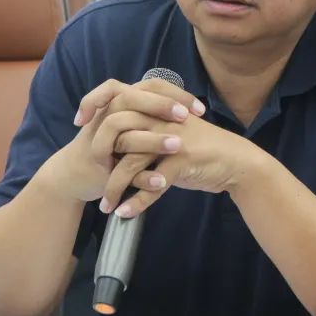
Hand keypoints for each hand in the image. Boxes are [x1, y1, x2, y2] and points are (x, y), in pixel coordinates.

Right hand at [46, 77, 204, 202]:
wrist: (73, 175)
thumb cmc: (109, 146)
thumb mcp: (128, 123)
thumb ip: (151, 112)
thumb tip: (186, 104)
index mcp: (119, 101)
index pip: (149, 86)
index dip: (176, 94)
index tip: (200, 109)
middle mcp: (106, 115)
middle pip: (131, 99)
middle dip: (161, 106)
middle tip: (186, 117)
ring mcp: (99, 139)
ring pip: (124, 132)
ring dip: (151, 139)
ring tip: (177, 145)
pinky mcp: (98, 166)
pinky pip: (120, 169)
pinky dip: (142, 177)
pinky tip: (162, 182)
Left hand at [98, 113, 262, 217]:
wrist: (236, 162)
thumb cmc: (201, 149)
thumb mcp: (171, 132)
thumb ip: (145, 130)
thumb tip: (114, 140)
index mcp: (156, 107)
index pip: (116, 101)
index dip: (93, 108)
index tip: (80, 128)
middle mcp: (161, 119)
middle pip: (117, 136)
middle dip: (100, 162)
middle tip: (92, 182)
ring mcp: (171, 139)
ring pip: (131, 163)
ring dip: (115, 188)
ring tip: (106, 207)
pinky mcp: (181, 160)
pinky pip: (152, 184)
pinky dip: (137, 202)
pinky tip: (125, 213)